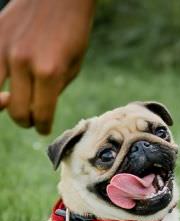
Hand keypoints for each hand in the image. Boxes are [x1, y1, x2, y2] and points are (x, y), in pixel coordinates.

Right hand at [0, 0, 94, 133]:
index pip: (41, 115)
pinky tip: (4, 89)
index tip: (43, 128)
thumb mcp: (72, 67)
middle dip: (28, 120)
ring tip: (16, 104)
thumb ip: (54, 90)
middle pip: (18, 112)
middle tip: (33, 118)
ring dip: (8, 107)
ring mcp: (4, 49)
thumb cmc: (72, 34)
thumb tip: (37, 111)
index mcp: (49, 73)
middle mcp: (23, 63)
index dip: (43, 127)